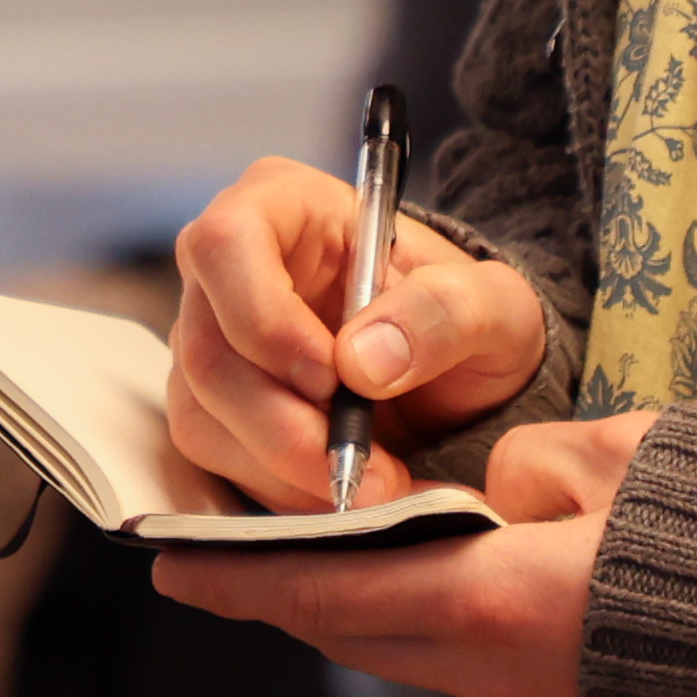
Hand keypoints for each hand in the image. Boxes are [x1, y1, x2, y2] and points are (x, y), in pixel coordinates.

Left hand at [151, 412, 647, 696]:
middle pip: (365, 634)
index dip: (242, 575)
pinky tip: (469, 591)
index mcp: (497, 598)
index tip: (173, 561)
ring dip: (380, 612)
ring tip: (343, 561)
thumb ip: (527, 468)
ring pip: (427, 657)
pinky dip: (459, 633)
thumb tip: (497, 491)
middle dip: (297, 591)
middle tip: (237, 552)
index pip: (330, 591)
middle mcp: (505, 674)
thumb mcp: (613, 456)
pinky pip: (492, 676)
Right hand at [167, 155, 549, 511]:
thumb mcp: (496, 304)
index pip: (226, 244)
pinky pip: (214, 461)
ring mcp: (210, 341)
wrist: (461, 378)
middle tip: (372, 471)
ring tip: (375, 484)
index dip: (265, 319)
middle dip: (286, 427)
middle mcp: (226, 270)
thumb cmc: (466, 319)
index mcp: (280, 205)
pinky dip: (279, 491)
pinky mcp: (212, 409)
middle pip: (206, 349)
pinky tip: (341, 491)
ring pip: (201, 415)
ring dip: (286, 469)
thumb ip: (445, 312)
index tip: (333, 380)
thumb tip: (360, 363)